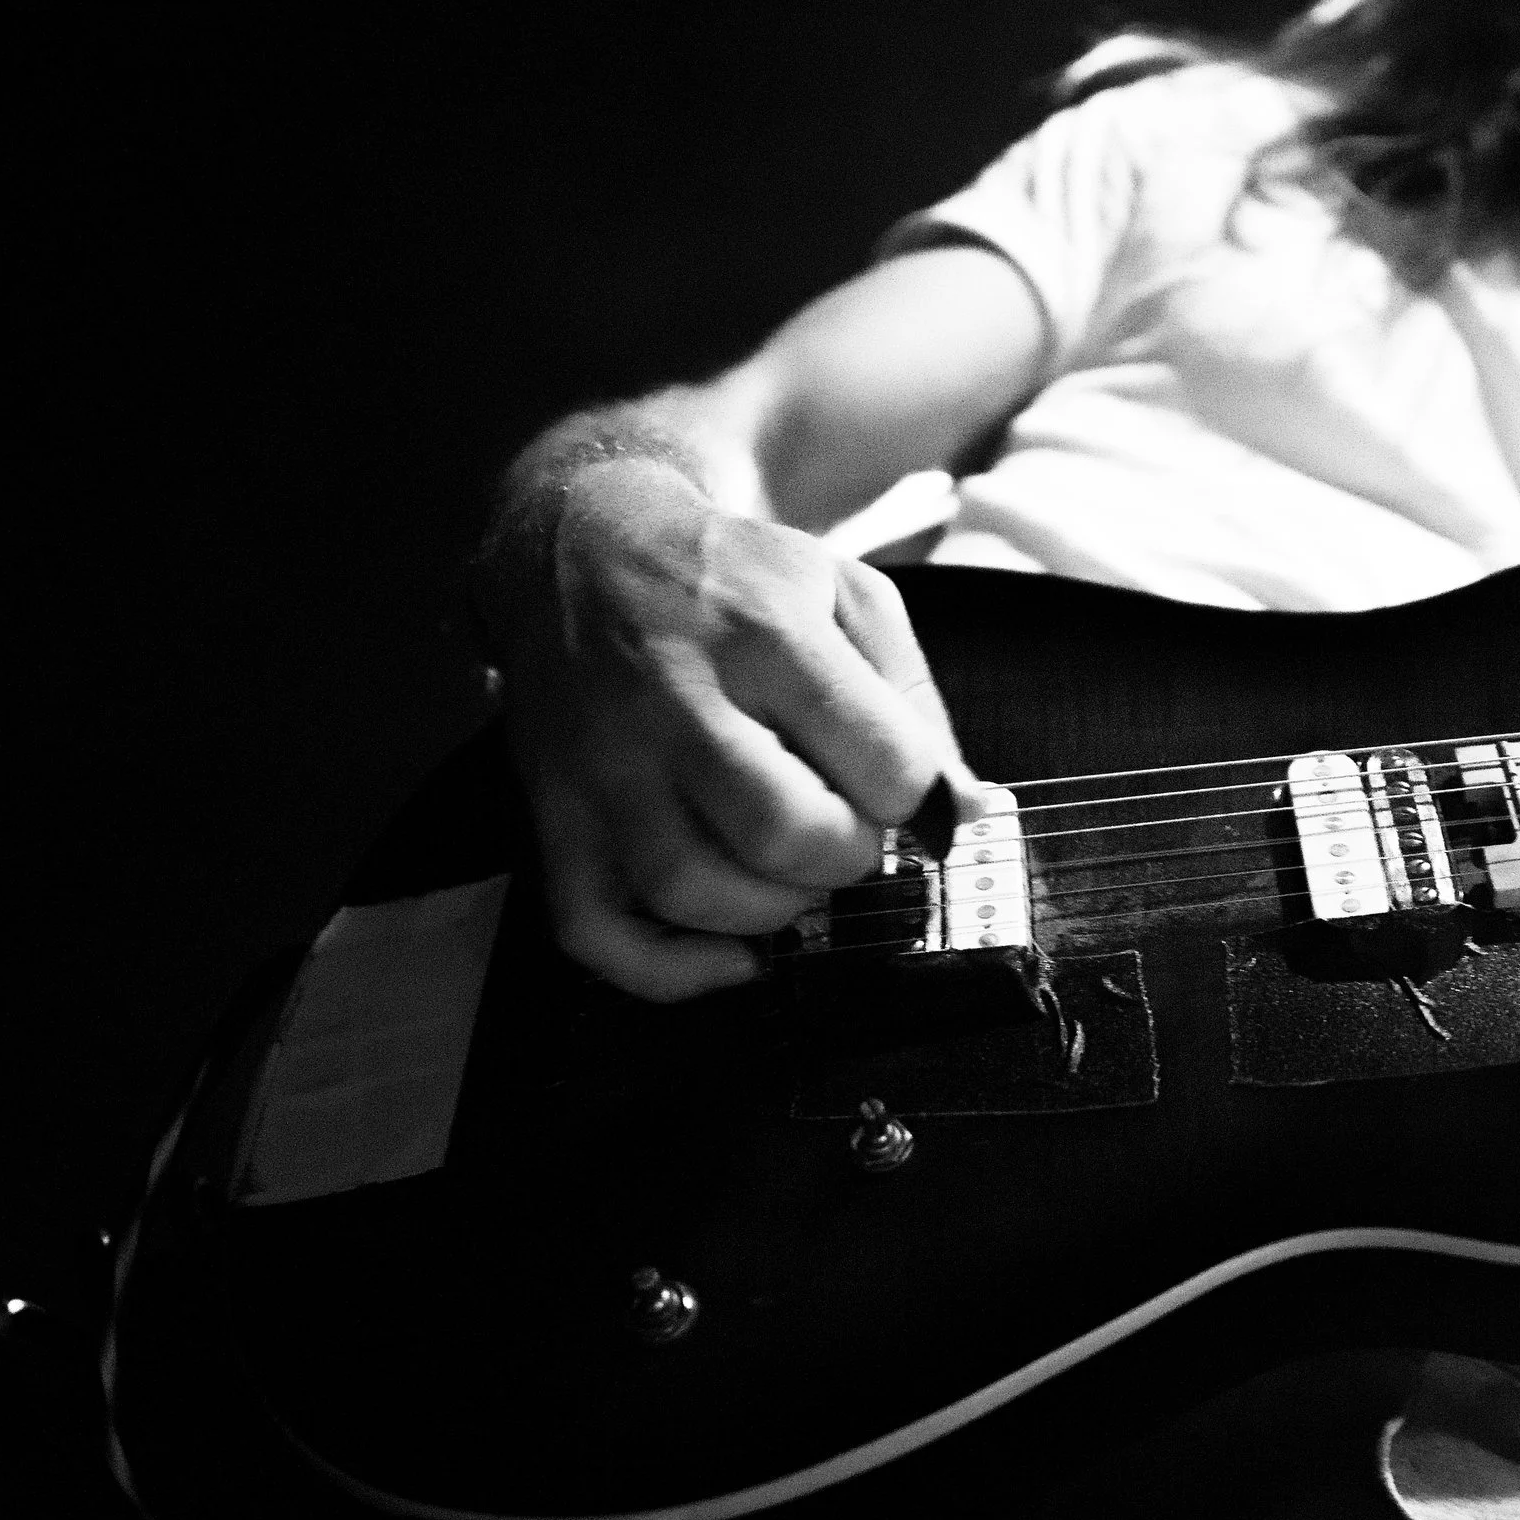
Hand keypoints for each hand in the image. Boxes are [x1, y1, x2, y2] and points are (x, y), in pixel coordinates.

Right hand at [479, 456, 975, 999]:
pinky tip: (732, 953)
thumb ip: (914, 698)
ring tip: (790, 876)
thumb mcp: (846, 593)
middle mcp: (673, 699)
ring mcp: (604, 764)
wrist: (581, 548)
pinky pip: (595, 930)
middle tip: (847, 834)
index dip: (918, 799)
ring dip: (771, 914)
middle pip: (784, 832)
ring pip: (691, 889)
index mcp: (764, 632)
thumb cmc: (733, 580)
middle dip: (847, 858)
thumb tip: (965, 809)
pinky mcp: (555, 813)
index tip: (907, 795)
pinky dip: (671, 970)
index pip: (881, 760)